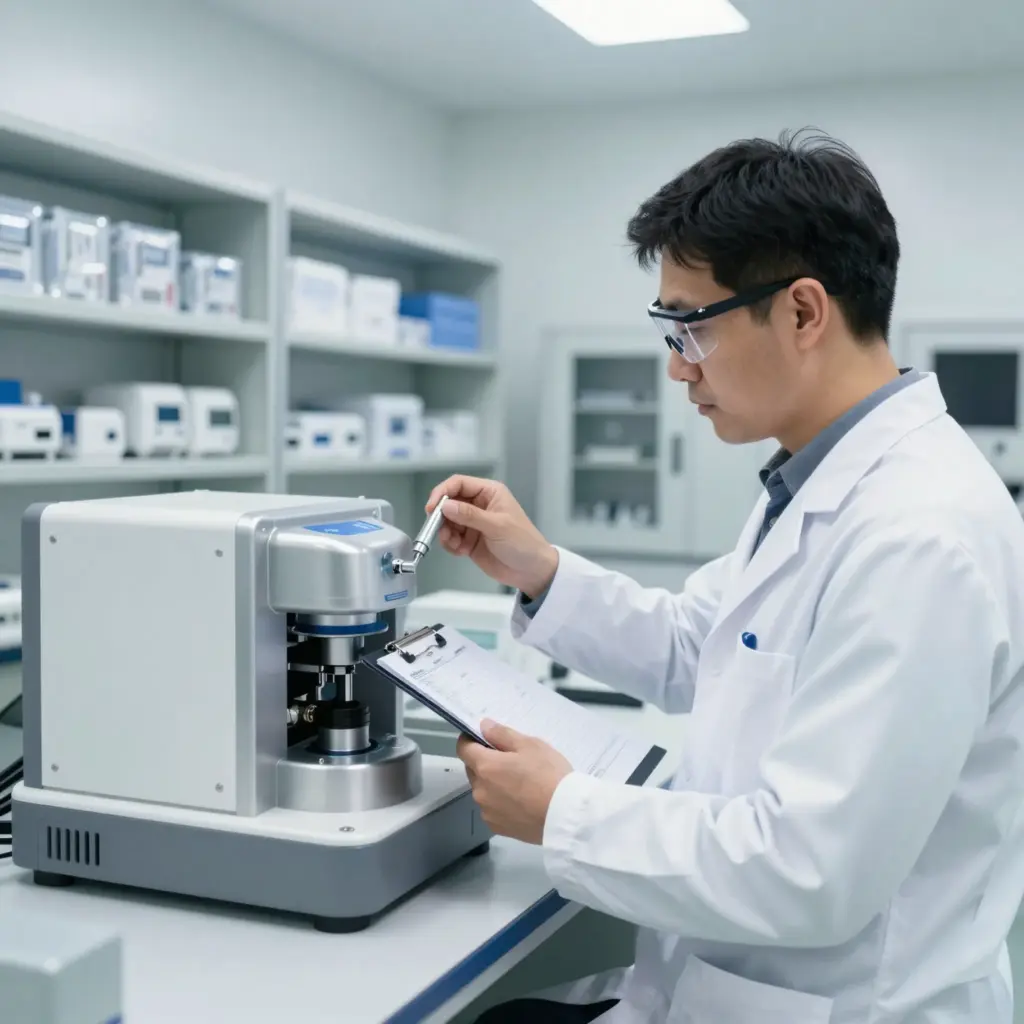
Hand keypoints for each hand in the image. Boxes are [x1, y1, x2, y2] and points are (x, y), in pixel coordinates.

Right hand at [426, 476, 557, 597]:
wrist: (531, 571)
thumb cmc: (523, 543)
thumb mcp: (497, 526)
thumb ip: (470, 515)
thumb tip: (446, 506)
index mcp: (489, 493)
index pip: (459, 484)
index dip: (442, 492)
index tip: (433, 507)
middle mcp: (479, 505)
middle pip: (449, 502)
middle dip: (441, 515)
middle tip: (436, 528)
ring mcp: (473, 523)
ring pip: (447, 521)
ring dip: (445, 533)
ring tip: (454, 543)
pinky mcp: (469, 540)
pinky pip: (451, 538)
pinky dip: (450, 544)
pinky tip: (460, 551)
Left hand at [457, 720, 571, 844]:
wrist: (566, 815)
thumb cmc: (549, 775)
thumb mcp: (530, 745)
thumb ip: (502, 734)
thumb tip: (483, 727)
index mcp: (485, 767)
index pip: (463, 749)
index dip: (470, 740)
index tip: (483, 738)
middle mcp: (480, 790)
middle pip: (473, 770)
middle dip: (485, 762)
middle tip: (510, 761)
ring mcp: (487, 811)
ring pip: (483, 790)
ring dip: (492, 784)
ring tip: (519, 784)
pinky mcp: (497, 828)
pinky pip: (492, 809)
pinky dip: (500, 803)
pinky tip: (521, 802)